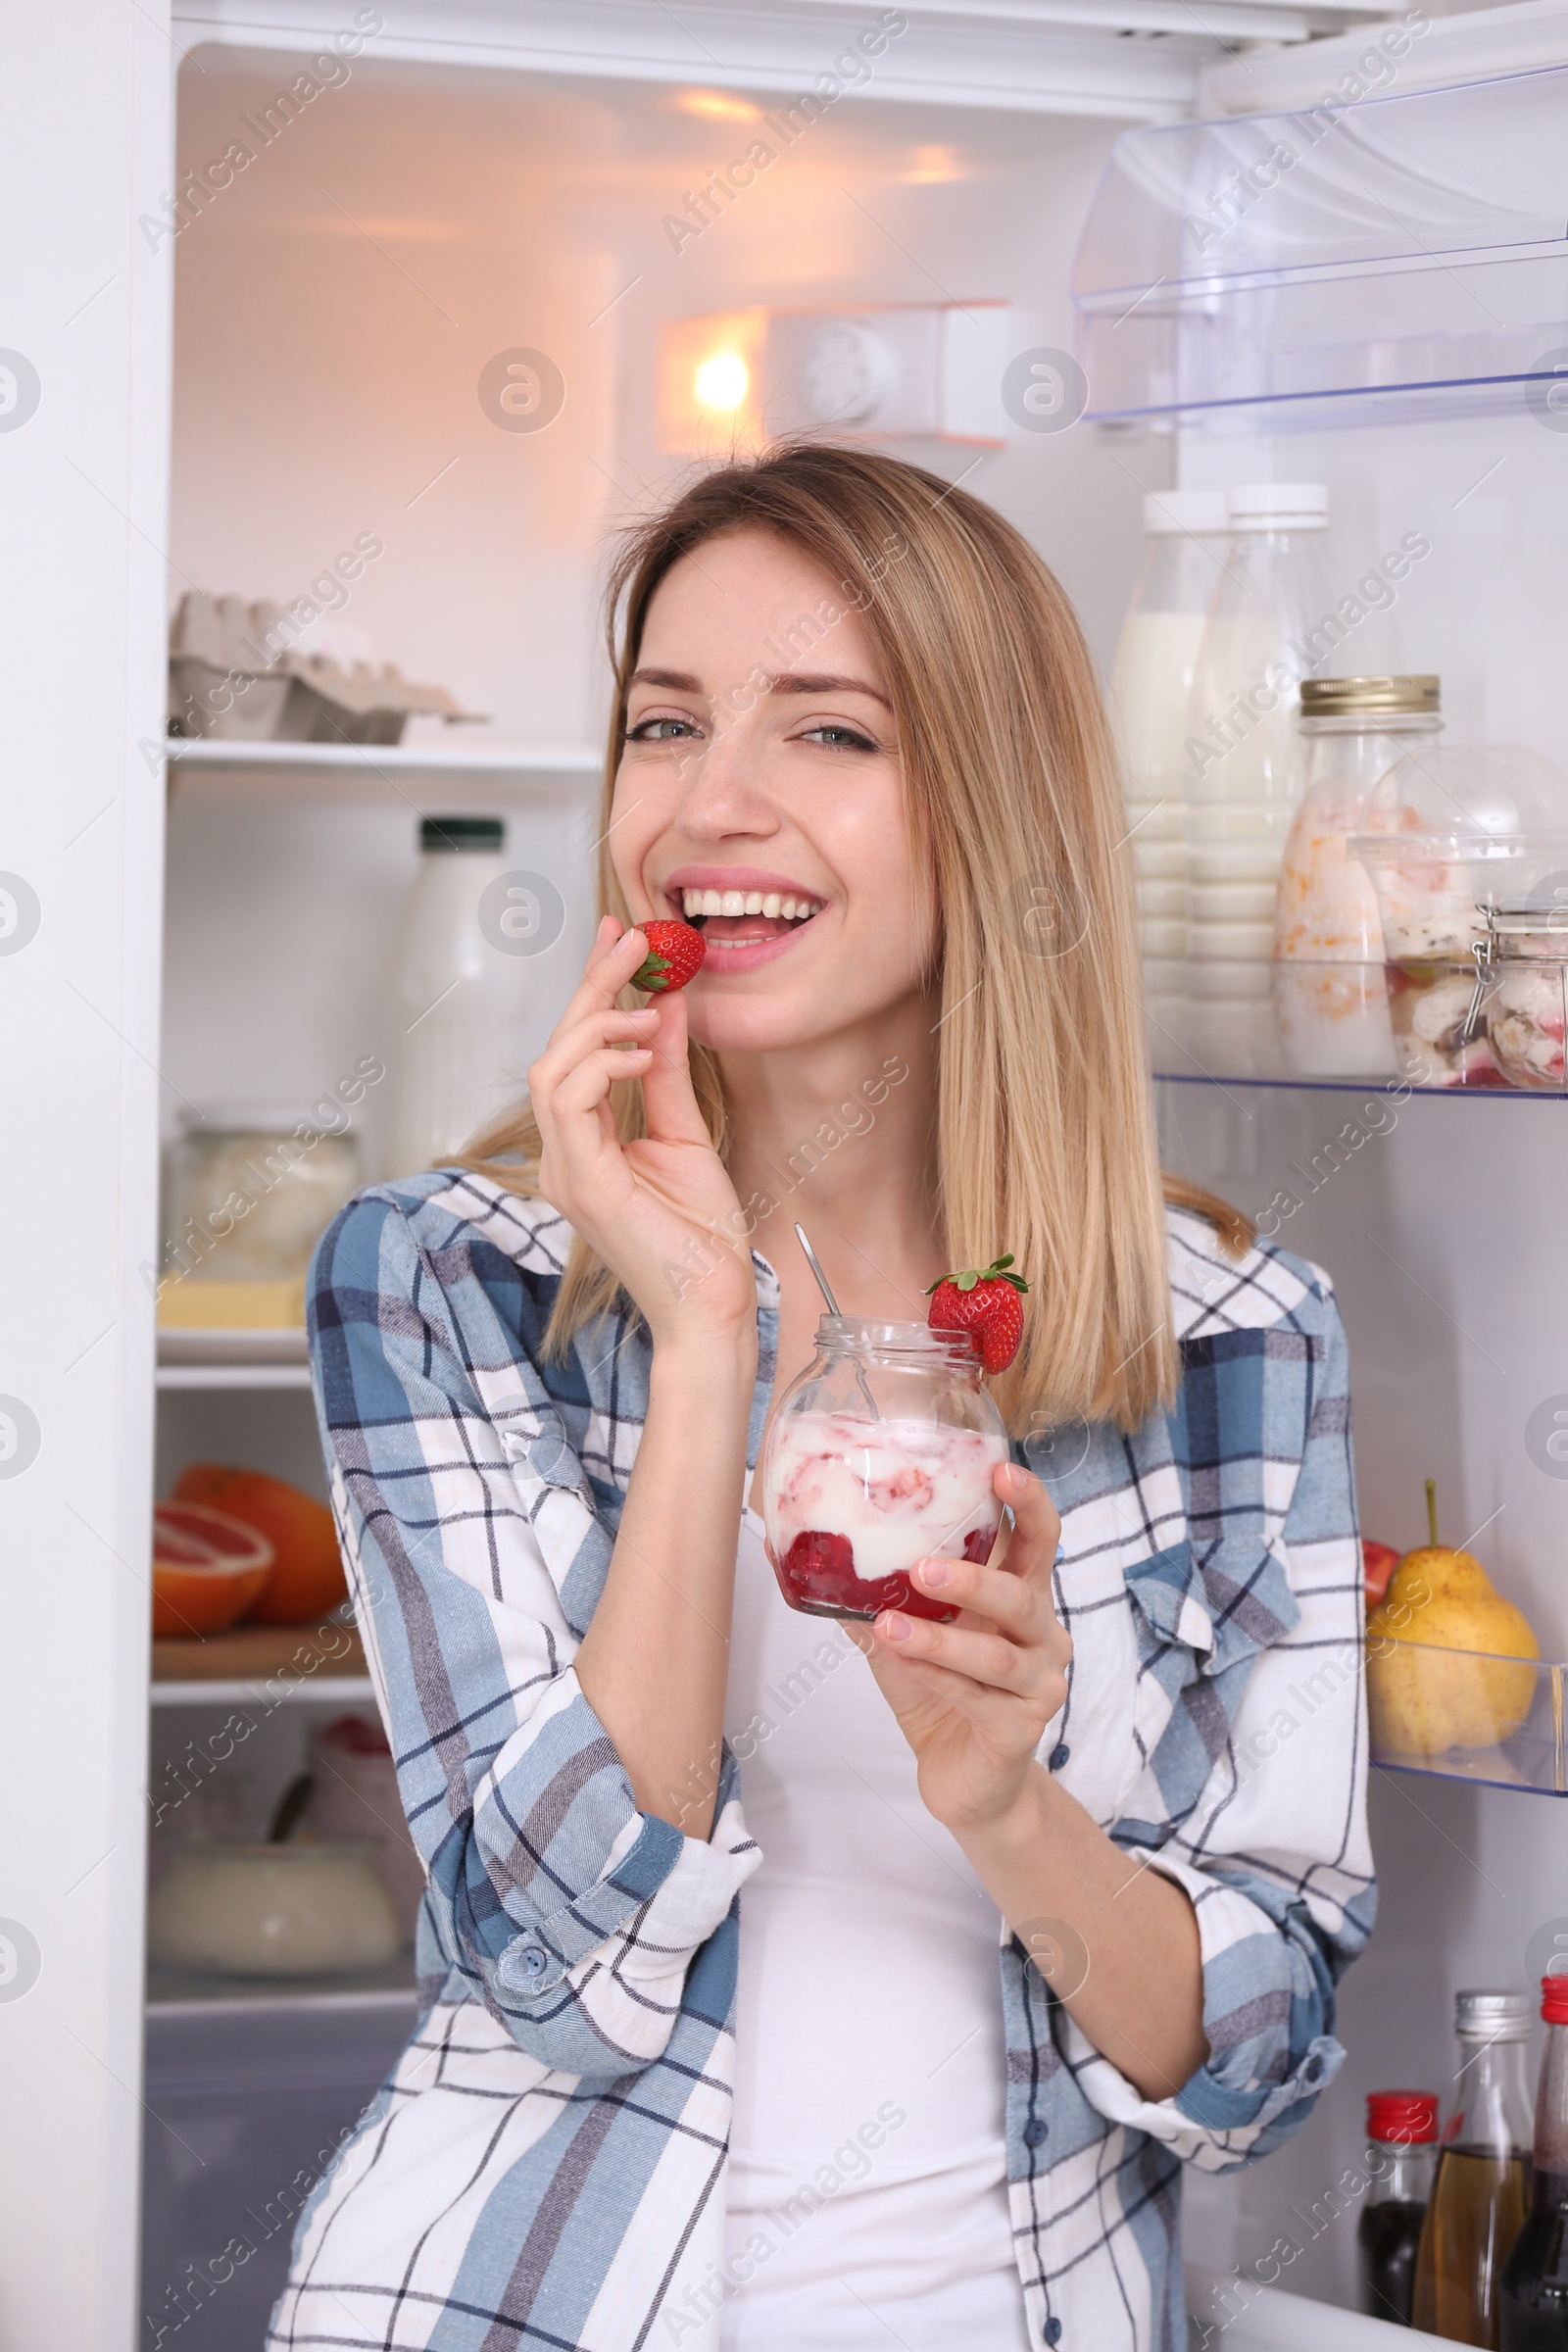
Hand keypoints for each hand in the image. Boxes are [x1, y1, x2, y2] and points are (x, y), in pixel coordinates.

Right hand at [527, 917, 755, 1350]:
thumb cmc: (701, 1238)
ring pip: (550, 1071)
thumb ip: (670, 1072)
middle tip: (631, 940)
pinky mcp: (583, 1185)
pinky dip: (603, 1066)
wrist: (712, 1305)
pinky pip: (570, 1104)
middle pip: (554, 1051)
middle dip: (591, 987)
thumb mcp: (686, 1134)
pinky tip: (644, 1055)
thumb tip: (666, 1006)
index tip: (619, 936)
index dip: (590, 988)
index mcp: (582, 1144)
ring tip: (648, 1014)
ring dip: (598, 1026)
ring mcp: (565, 1172)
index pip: (573, 1052)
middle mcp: (563, 1155)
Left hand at [862, 1462, 1067, 1835]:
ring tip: (891, 1622)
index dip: (1029, 1502)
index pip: (1041, 1540)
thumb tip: (804, 1549)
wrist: (965, 1780)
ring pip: (997, 1655)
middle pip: (1024, 1595)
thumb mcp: (907, 1635)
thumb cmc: (941, 1694)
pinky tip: (901, 1660)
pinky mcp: (1020, 1730)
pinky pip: (978, 1698)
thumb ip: (877, 1593)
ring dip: (941, 1638)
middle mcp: (1043, 1636)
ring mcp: (1039, 1685)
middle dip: (974, 1577)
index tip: (1000, 1469)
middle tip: (923, 1566)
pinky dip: (936, 1676)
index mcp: (1023, 1599)